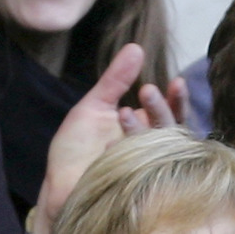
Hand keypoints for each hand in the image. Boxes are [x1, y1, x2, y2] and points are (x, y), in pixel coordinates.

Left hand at [31, 43, 187, 233]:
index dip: (177, 99)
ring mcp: (144, 170)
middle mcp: (152, 150)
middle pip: (169, 128)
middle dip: (159, 108)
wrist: (56, 181)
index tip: (177, 82)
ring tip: (122, 113)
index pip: (172, 113)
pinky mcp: (132, 188)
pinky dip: (124, 156)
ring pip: (158, 151)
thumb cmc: (77, 144)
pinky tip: (109, 146)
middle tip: (146, 91)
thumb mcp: (95, 105)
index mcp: (146, 128)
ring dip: (142, 130)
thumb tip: (136, 47)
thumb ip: (116, 80)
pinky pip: (139, 175)